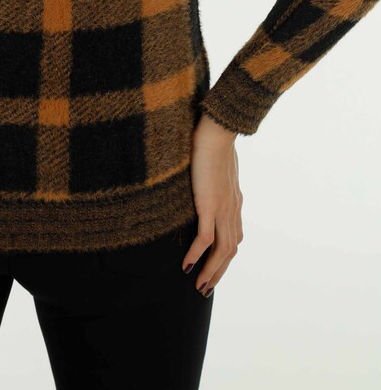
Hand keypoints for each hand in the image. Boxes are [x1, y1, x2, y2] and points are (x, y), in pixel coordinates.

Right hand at [182, 112, 242, 296]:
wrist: (217, 132)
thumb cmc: (213, 141)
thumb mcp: (216, 165)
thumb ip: (213, 177)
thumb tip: (205, 175)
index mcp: (234, 201)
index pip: (233, 237)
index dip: (225, 257)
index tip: (214, 269)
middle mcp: (232, 209)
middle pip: (230, 251)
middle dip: (218, 272)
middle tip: (206, 288)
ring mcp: (223, 209)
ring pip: (221, 251)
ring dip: (210, 271)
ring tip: (198, 285)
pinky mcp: (210, 205)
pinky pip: (204, 239)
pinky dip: (196, 255)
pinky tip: (186, 265)